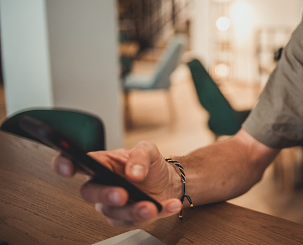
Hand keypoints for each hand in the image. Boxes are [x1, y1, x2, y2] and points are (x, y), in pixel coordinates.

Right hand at [52, 141, 182, 227]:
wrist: (168, 182)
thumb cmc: (150, 165)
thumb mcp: (148, 150)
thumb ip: (140, 155)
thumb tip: (134, 173)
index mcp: (102, 164)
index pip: (77, 163)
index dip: (64, 164)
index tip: (68, 167)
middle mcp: (103, 185)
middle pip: (90, 193)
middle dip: (105, 195)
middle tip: (121, 194)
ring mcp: (113, 205)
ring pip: (115, 212)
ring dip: (134, 210)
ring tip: (150, 206)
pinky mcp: (128, 219)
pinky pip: (138, 221)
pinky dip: (158, 212)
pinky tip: (170, 205)